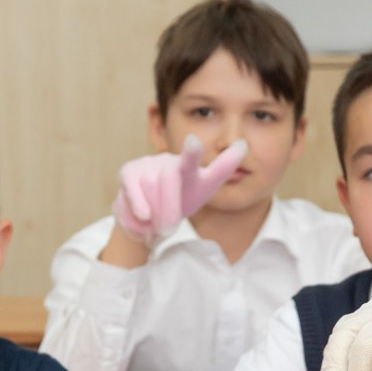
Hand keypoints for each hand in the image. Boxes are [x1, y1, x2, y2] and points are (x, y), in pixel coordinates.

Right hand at [111, 135, 247, 246]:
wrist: (152, 216)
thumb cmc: (183, 198)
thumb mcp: (205, 188)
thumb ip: (223, 169)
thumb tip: (243, 144)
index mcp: (189, 168)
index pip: (192, 161)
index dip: (193, 153)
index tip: (194, 141)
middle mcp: (167, 161)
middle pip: (167, 180)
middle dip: (168, 208)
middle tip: (169, 229)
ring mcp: (146, 164)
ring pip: (148, 188)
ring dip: (153, 213)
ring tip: (156, 222)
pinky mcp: (128, 171)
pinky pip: (131, 190)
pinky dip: (136, 209)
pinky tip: (143, 218)